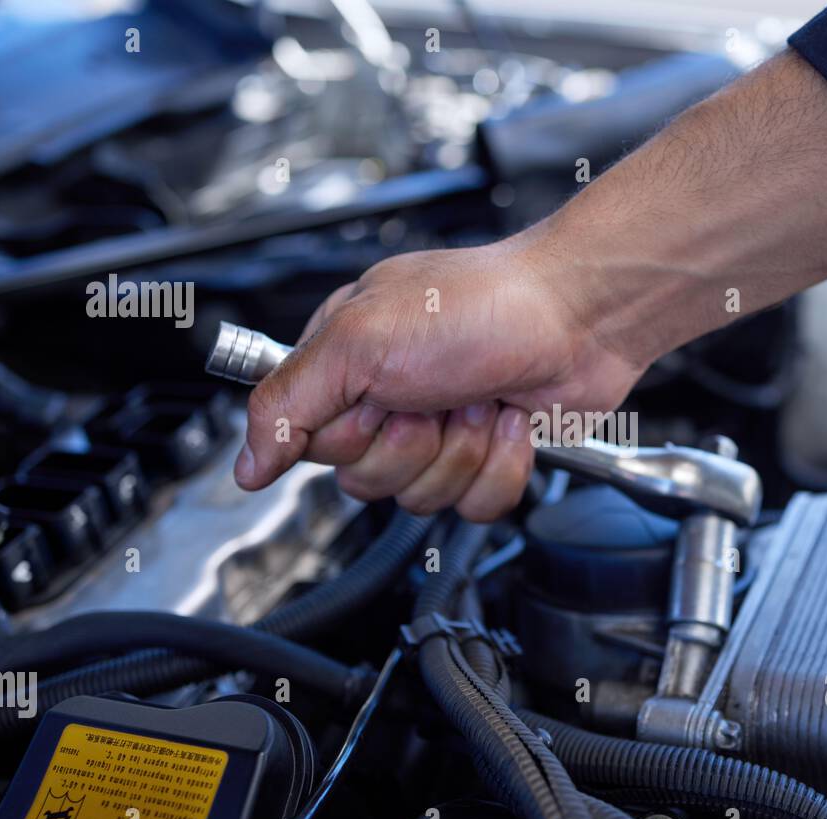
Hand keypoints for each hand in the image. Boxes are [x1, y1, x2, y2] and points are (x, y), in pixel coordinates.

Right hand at [234, 234, 645, 520]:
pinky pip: (473, 507)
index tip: (380, 397)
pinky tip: (510, 421)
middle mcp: (389, 398)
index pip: (312, 446)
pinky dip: (500, 466)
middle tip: (438, 395)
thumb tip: (245, 465)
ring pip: (422, 498)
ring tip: (480, 399)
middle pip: (367, 481)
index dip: (350, 434)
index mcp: (345, 363)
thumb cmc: (481, 303)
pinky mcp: (487, 456)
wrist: (580, 315)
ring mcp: (441, 429)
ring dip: (462, 451)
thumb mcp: (359, 340)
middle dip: (413, 445)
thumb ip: (286, 402)